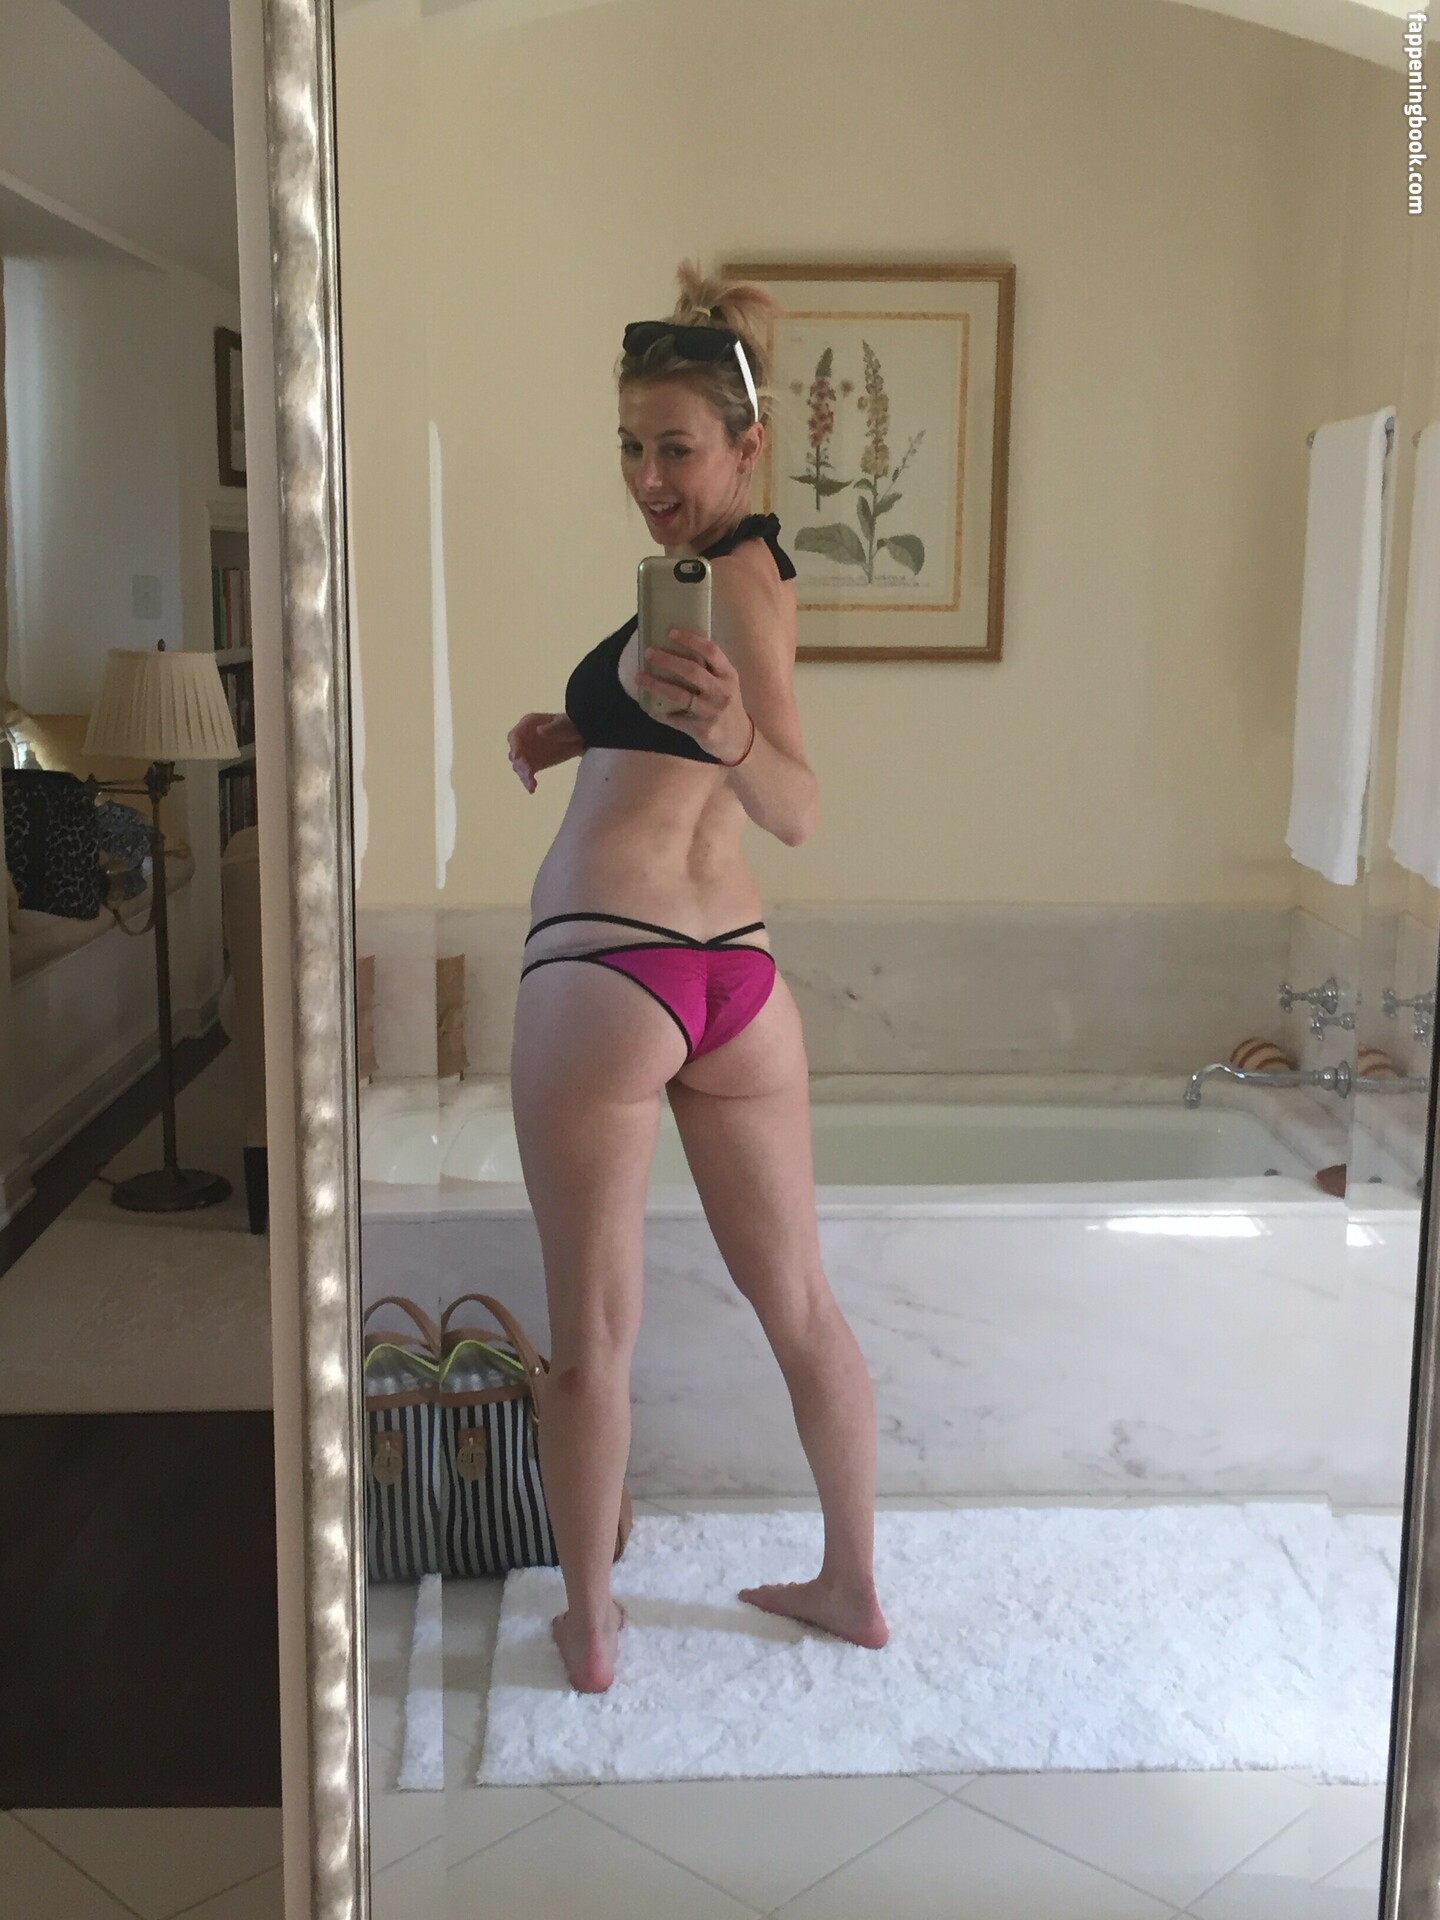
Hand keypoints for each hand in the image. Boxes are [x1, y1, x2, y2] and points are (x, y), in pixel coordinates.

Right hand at [507, 711, 580, 791]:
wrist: (580, 737)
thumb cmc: (569, 726)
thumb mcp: (562, 724)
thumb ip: (551, 728)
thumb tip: (539, 731)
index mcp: (527, 725)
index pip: (515, 736)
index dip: (514, 746)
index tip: (517, 756)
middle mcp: (523, 740)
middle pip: (515, 753)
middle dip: (519, 764)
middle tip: (528, 773)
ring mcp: (527, 753)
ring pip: (519, 766)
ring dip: (523, 775)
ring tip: (531, 785)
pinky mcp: (533, 765)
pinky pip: (528, 774)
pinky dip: (529, 782)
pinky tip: (532, 789)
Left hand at [636, 627, 751, 762]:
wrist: (739, 739)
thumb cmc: (726, 703)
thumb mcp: (726, 683)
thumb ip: (710, 668)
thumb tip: (677, 645)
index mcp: (729, 675)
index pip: (711, 651)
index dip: (691, 640)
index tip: (671, 632)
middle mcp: (722, 692)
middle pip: (692, 671)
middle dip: (668, 660)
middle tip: (649, 653)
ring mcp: (712, 712)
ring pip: (680, 695)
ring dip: (656, 685)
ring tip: (639, 677)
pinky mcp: (703, 730)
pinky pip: (675, 720)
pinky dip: (659, 712)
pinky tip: (648, 706)